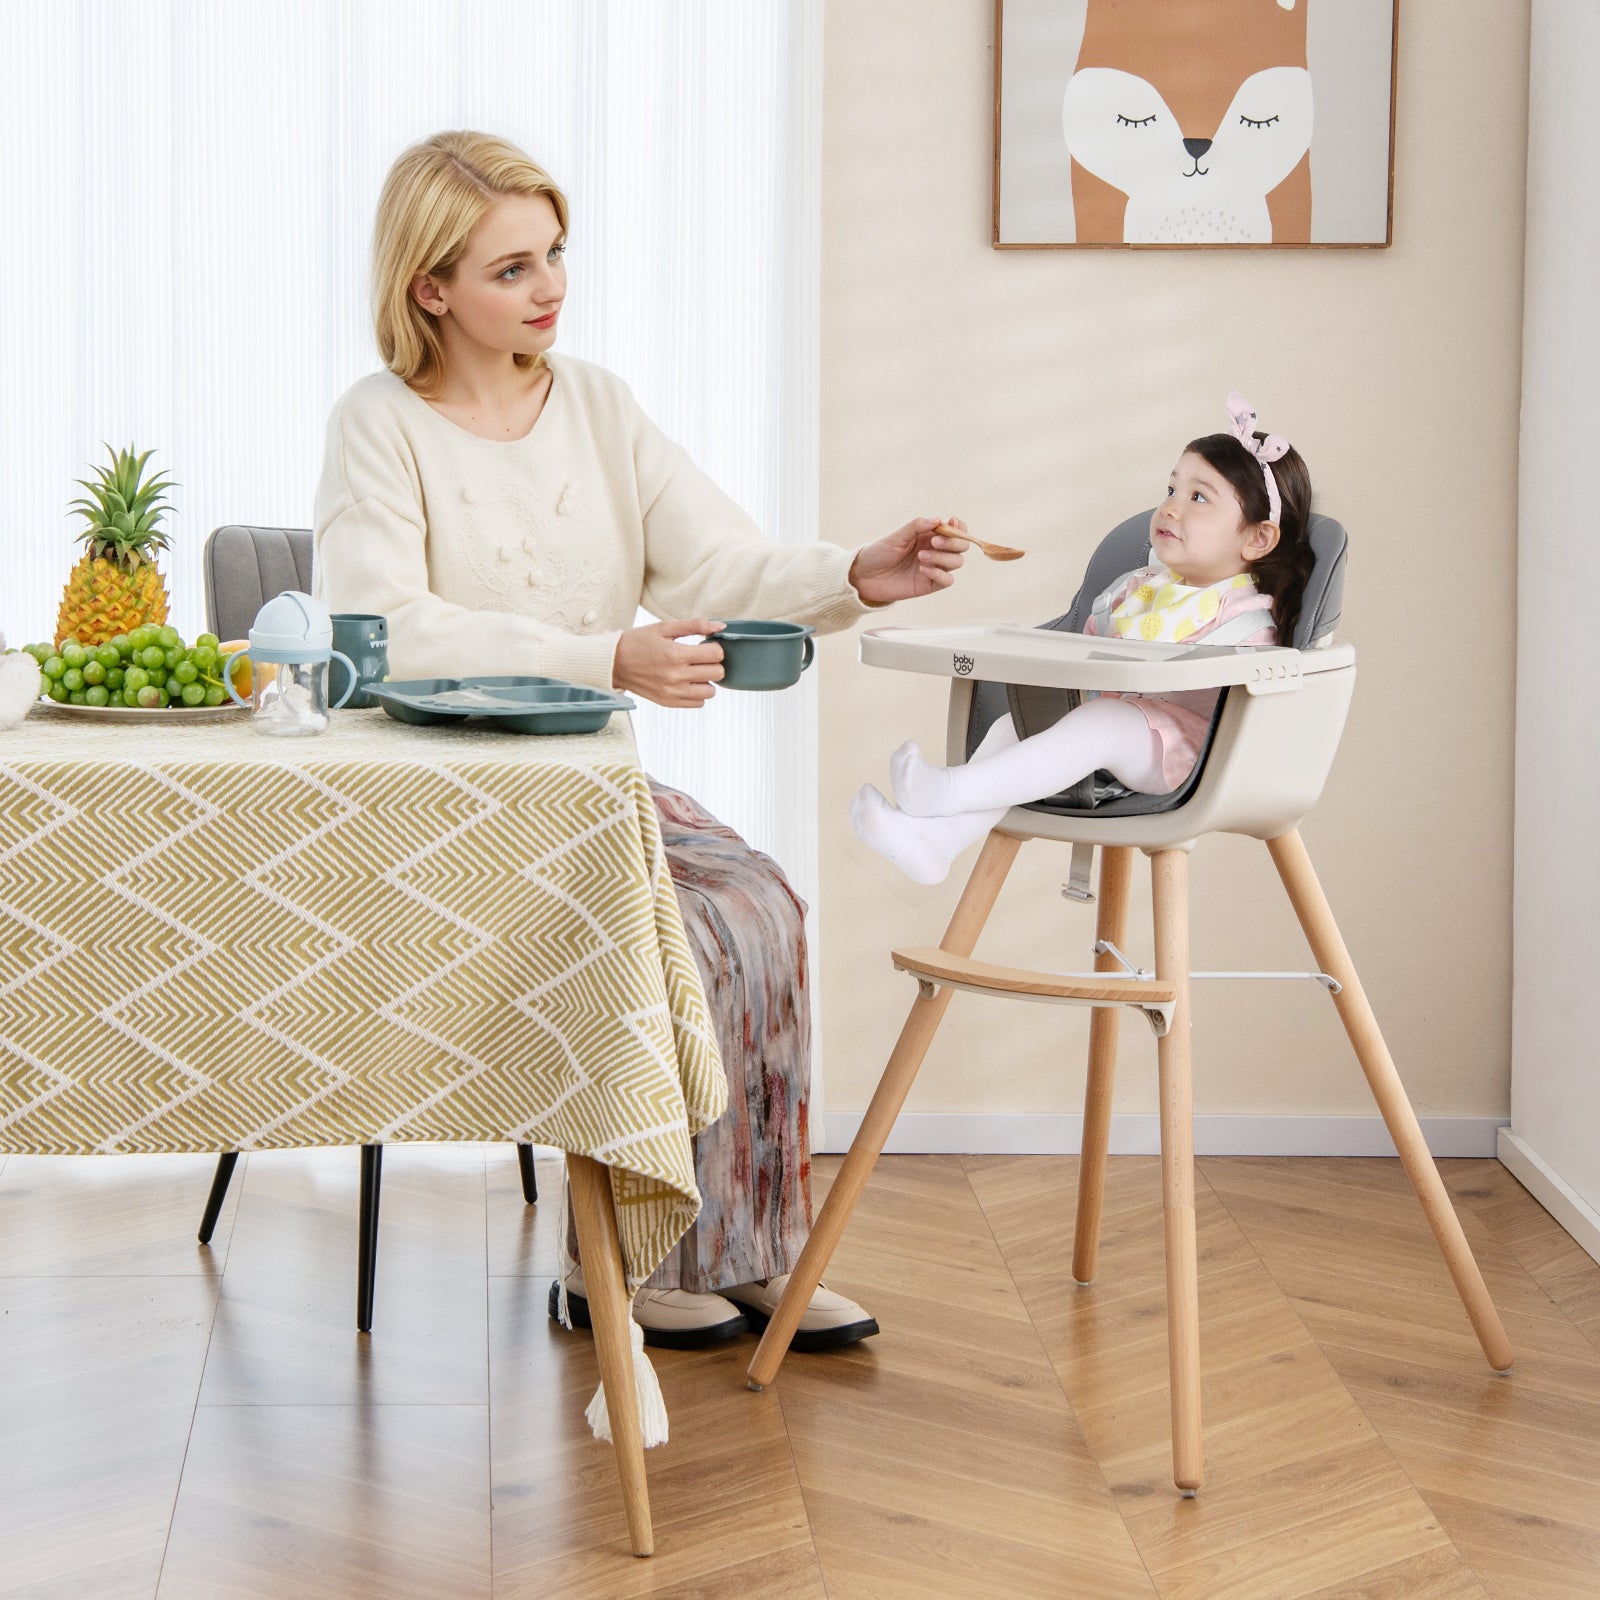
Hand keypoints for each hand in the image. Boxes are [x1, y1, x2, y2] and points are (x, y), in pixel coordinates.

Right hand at [612, 619, 724, 707]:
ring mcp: (672, 692)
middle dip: (713, 663)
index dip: (715, 648)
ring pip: (710, 692)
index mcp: (676, 654)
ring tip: (693, 671)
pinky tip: (685, 682)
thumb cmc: (638, 642)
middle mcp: (676, 676)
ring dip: (706, 680)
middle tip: (700, 658)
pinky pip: (698, 703)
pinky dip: (696, 693)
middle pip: (717, 673)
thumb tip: (720, 627)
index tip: (705, 646)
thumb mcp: (664, 627)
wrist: (613, 662)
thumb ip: (695, 625)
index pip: (716, 654)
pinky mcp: (668, 702)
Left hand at [847, 517, 968, 605]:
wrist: (865, 575)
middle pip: (961, 546)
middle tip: (933, 541)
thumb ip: (917, 526)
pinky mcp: (929, 584)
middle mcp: (936, 551)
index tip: (952, 521)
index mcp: (930, 536)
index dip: (959, 526)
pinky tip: (923, 569)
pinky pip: (947, 580)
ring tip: (920, 557)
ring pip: (956, 562)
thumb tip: (939, 519)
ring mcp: (935, 568)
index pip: (956, 530)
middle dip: (953, 542)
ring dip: (942, 557)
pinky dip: (939, 574)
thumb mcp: (897, 536)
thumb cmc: (880, 552)